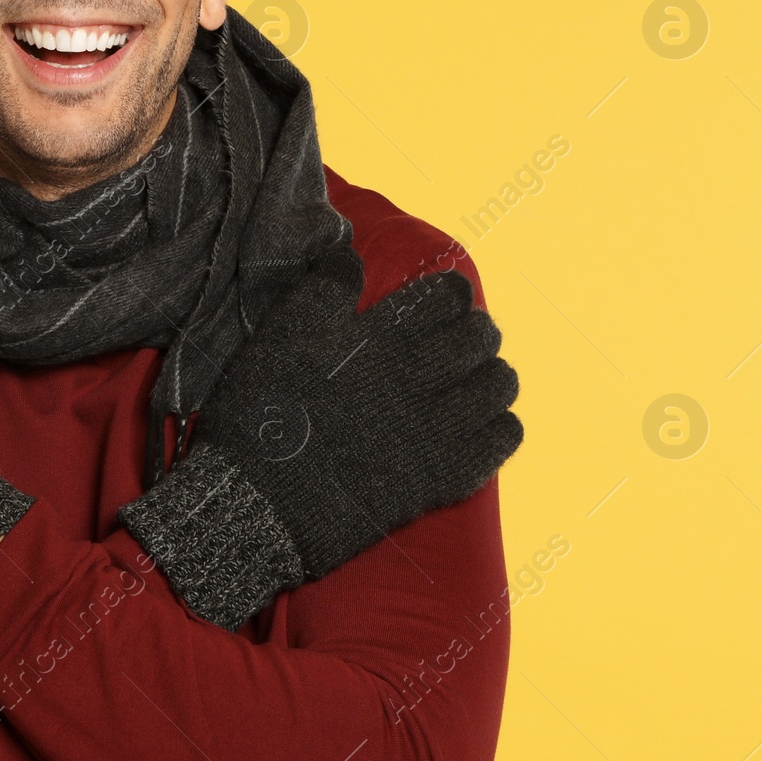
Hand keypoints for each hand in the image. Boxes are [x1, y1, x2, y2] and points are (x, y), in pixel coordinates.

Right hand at [119, 243, 522, 629]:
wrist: (259, 504)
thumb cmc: (263, 414)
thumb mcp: (276, 336)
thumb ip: (321, 289)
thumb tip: (351, 257)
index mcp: (380, 337)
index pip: (444, 297)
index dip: (449, 292)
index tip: (444, 296)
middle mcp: (419, 377)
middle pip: (479, 336)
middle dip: (475, 330)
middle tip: (461, 338)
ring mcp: (437, 429)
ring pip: (499, 385)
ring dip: (491, 374)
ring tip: (474, 379)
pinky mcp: (444, 475)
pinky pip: (502, 440)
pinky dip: (500, 425)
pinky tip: (479, 425)